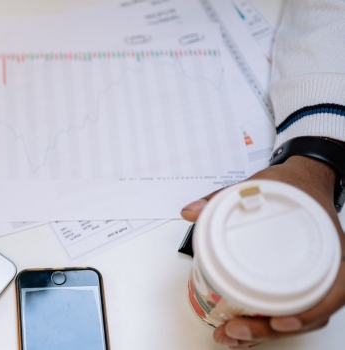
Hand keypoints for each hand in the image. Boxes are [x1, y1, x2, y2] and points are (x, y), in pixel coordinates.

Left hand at [181, 156, 344, 347]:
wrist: (305, 181)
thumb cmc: (292, 187)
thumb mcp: (259, 184)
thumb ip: (222, 197)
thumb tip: (190, 210)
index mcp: (329, 247)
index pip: (333, 289)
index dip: (309, 311)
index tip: (280, 320)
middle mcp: (328, 269)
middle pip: (310, 313)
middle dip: (271, 329)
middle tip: (236, 329)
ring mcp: (314, 280)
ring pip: (298, 318)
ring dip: (265, 333)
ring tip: (231, 335)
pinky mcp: (298, 285)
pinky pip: (289, 312)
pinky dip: (266, 324)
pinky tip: (241, 330)